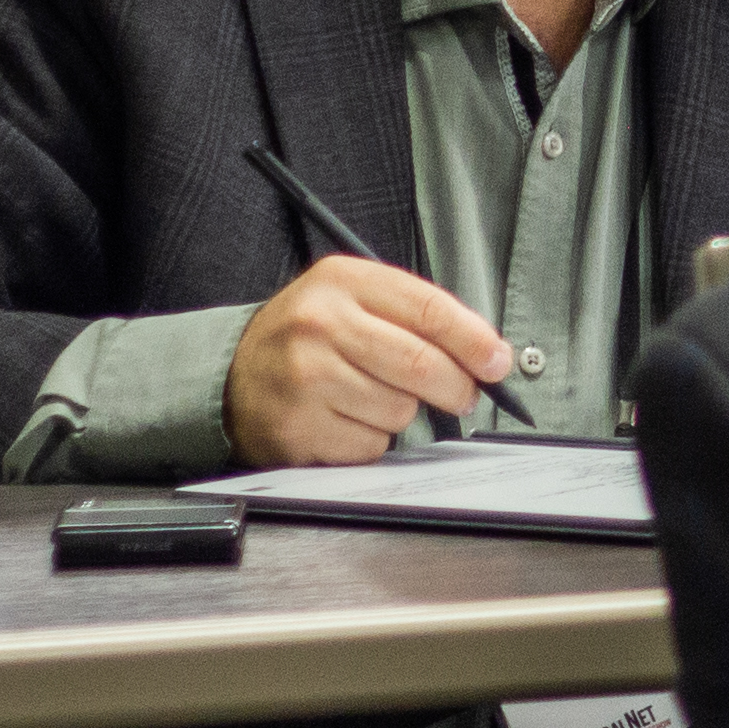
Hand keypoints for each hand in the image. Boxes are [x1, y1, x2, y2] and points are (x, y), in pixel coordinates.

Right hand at [221, 253, 513, 467]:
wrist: (231, 376)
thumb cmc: (306, 337)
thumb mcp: (352, 299)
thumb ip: (415, 316)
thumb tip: (486, 354)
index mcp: (342, 282)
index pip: (429, 309)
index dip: (475, 340)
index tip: (497, 362)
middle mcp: (320, 325)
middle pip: (422, 365)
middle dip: (457, 387)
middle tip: (462, 394)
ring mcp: (306, 379)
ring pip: (400, 410)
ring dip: (402, 413)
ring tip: (369, 396)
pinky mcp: (298, 428)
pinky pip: (371, 445)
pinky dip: (371, 440)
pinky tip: (345, 419)